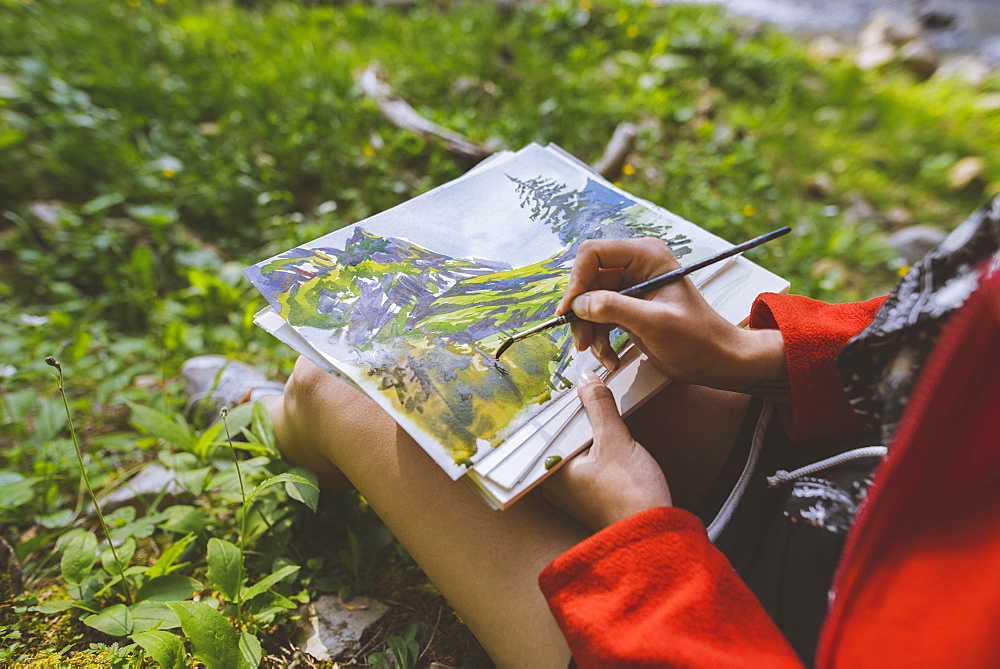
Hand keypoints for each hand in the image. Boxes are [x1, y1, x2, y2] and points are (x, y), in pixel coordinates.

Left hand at [543, 371, 671, 530]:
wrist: (654, 533)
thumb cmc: (631, 495)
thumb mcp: (616, 441)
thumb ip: (599, 406)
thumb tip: (588, 380)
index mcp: (550, 473)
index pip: (544, 428)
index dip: (555, 403)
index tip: (562, 382)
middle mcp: (553, 485)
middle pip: (558, 437)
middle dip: (571, 415)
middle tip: (581, 389)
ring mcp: (571, 493)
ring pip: (572, 448)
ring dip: (584, 429)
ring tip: (593, 406)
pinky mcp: (589, 496)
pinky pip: (584, 461)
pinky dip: (592, 446)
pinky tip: (604, 432)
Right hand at [558, 238, 785, 392]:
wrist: (716, 360)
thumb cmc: (698, 338)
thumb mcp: (655, 323)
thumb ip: (614, 309)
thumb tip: (579, 304)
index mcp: (646, 256)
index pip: (593, 254)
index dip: (576, 281)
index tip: (569, 311)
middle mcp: (636, 266)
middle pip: (587, 281)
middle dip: (582, 314)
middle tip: (582, 342)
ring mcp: (631, 288)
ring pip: (589, 303)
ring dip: (589, 331)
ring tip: (600, 354)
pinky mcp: (628, 308)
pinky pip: (599, 318)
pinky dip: (599, 339)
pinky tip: (610, 357)